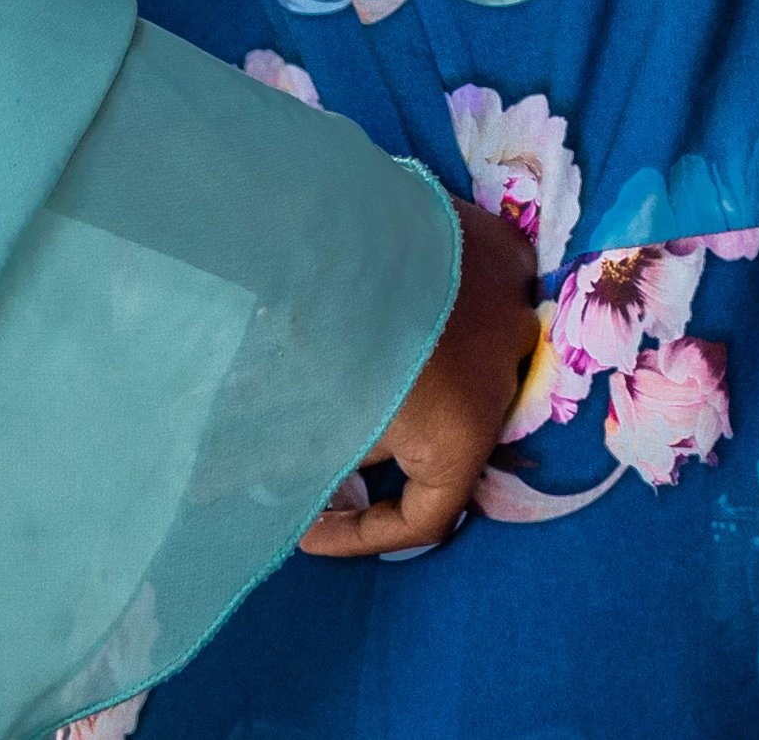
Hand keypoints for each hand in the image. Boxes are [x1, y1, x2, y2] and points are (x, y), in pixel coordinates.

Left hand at [298, 196, 541, 556]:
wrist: (343, 222)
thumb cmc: (331, 336)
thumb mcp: (305, 419)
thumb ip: (292, 466)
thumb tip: (242, 494)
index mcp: (465, 435)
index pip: (424, 519)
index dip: (361, 535)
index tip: (308, 524)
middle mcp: (508, 378)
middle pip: (449, 440)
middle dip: (387, 458)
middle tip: (325, 457)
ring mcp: (517, 308)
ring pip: (472, 364)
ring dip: (421, 383)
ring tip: (354, 378)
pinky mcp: (506, 254)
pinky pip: (482, 299)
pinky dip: (445, 316)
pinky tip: (397, 305)